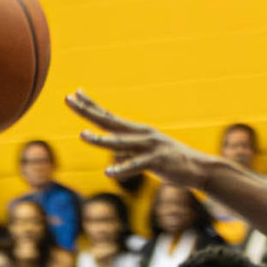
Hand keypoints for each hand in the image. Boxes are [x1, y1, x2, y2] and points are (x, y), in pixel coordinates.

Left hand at [68, 92, 215, 188]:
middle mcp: (141, 134)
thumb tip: (113, 155)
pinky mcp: (157, 161)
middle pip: (108, 122)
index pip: (109, 116)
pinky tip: (109, 173)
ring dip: (101, 140)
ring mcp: (149, 146)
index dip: (91, 105)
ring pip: (120, 143)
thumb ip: (128, 153)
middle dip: (87, 111)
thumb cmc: (170, 162)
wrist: (199, 168)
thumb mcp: (144, 155)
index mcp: (136, 131)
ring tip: (82, 136)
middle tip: (67, 99)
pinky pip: (136, 165)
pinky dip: (123, 169)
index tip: (75, 94)